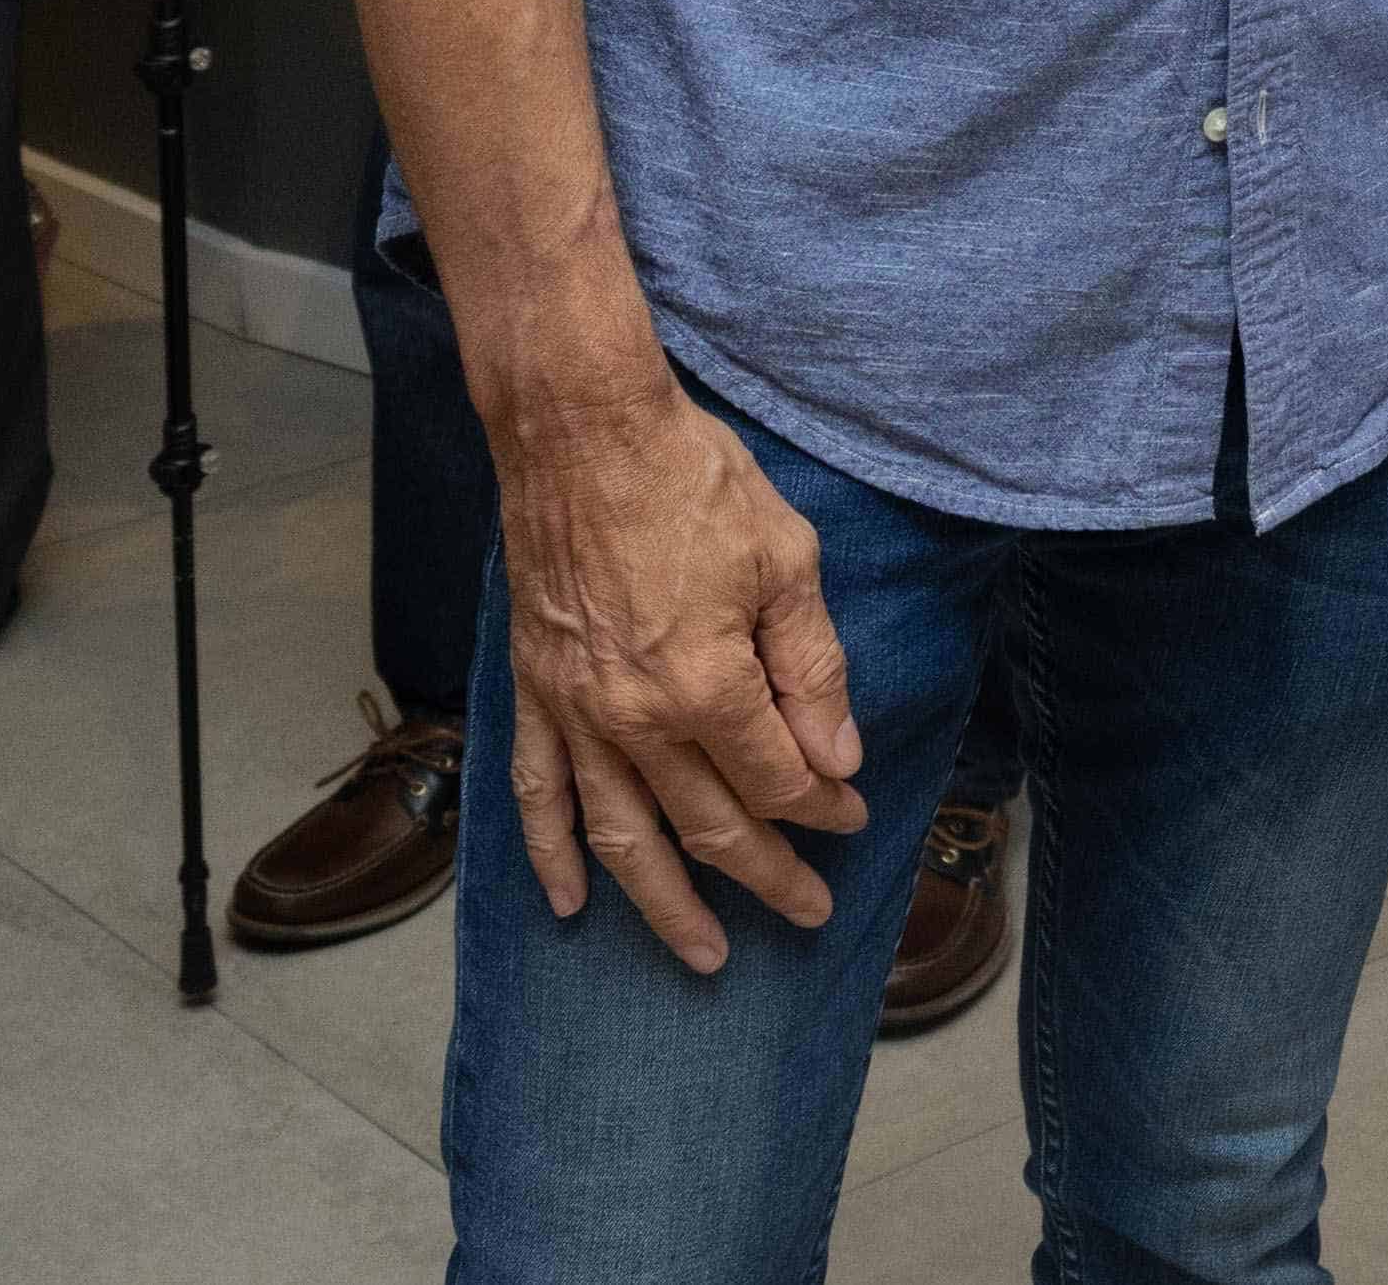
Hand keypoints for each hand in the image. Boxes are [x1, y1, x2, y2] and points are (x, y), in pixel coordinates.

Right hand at [491, 376, 866, 973]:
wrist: (582, 433)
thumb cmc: (694, 482)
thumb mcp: (787, 562)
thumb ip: (813, 670)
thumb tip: (837, 759)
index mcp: (708, 686)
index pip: (778, 779)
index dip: (823, 806)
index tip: (853, 816)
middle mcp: (636, 719)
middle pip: (711, 824)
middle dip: (767, 875)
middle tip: (809, 911)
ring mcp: (575, 712)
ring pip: (623, 836)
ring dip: (664, 904)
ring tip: (704, 954)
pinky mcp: (534, 693)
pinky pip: (537, 794)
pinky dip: (551, 855)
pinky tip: (569, 905)